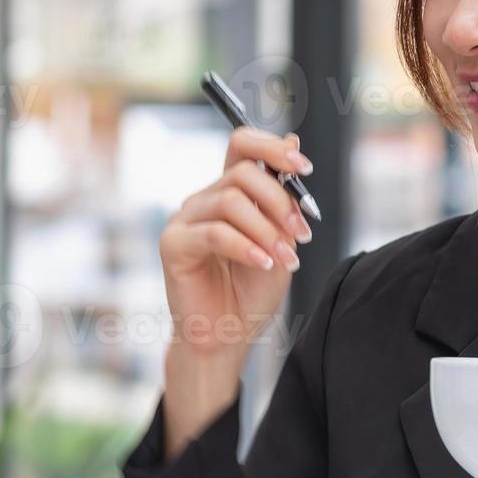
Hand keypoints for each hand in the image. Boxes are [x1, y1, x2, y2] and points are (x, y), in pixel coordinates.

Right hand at [160, 127, 313, 363]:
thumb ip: (283, 197)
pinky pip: (215, 233)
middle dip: (280, 202)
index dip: (273, 148)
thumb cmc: (250, 293)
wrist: (226, 337)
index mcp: (228, 193)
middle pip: (242, 173)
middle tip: (301, 235)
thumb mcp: (279, 240)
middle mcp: (204, 200)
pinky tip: (264, 263)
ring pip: (231, 202)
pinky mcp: (173, 245)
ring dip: (267, 230)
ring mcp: (184, 220)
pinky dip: (246, 247)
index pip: (242, 145)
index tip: (304, 169)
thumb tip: (293, 140)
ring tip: (286, 258)